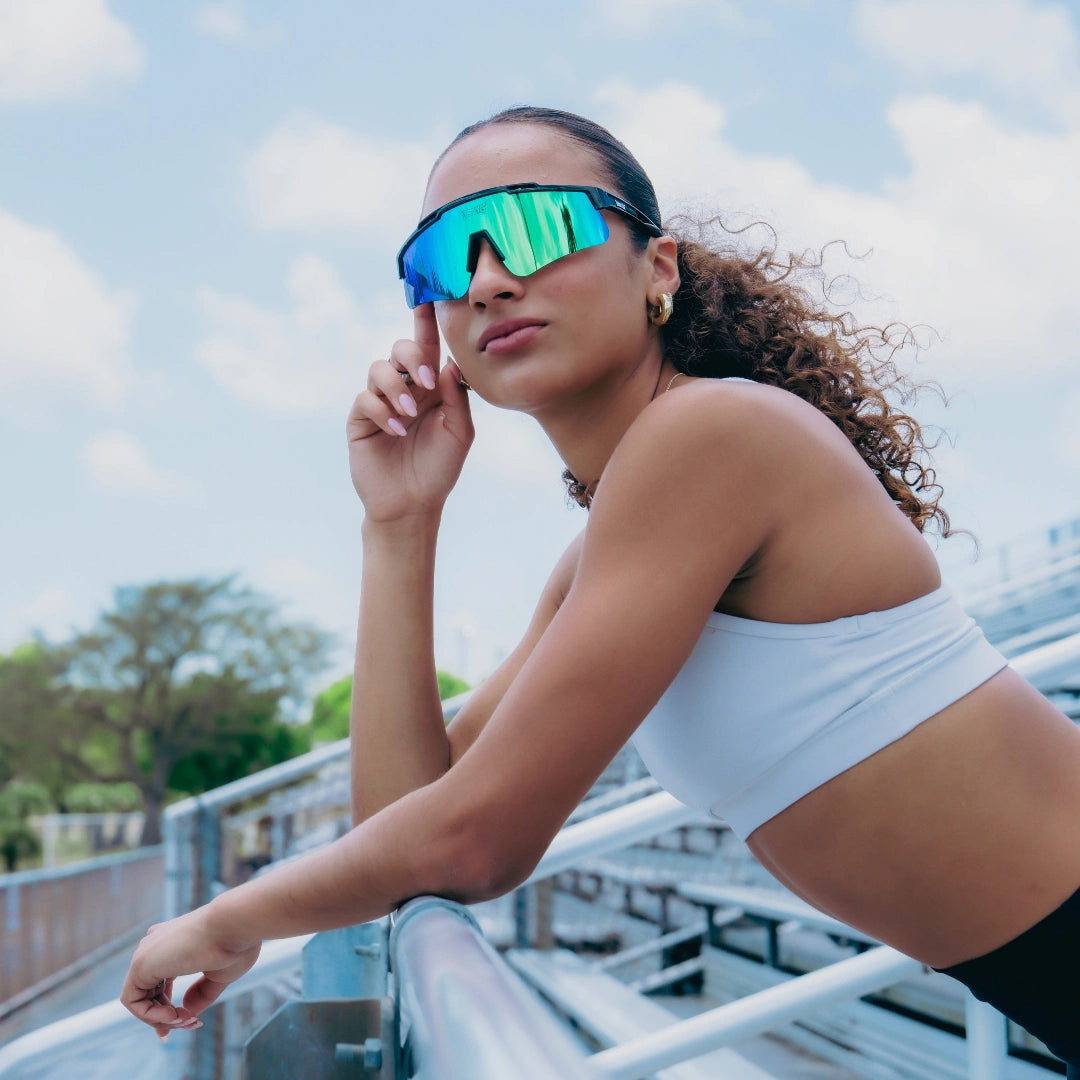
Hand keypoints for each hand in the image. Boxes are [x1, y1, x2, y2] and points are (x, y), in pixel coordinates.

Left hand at [120, 907, 260, 1038]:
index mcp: (173, 942)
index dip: (168, 1007)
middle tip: (193, 1024)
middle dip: (168, 1017)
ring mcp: (146, 952)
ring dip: (163, 1019)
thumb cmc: (235, 944)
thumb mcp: (219, 974)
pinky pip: (132, 1001)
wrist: (235, 925)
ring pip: (140, 1000)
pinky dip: (150, 1016)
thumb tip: (186, 1010)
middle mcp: (156, 945)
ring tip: (188, 1019)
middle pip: (150, 993)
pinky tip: (174, 1015)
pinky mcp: (140, 964)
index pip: (160, 982)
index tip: (190, 1021)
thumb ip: (200, 993)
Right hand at [347, 303, 473, 521]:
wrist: (413, 504)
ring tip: (410, 414)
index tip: (428, 295)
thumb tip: (450, 361)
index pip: (428, 347)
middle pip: (399, 348)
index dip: (426, 320)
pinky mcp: (360, 419)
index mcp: (431, 388)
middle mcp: (404, 389)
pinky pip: (365, 398)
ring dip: (397, 388)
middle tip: (425, 381)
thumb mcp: (459, 432)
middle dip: (411, 356)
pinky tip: (396, 430)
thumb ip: (456, 396)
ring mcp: (380, 402)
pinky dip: (383, 410)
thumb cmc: (440, 469)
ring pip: (379, 369)